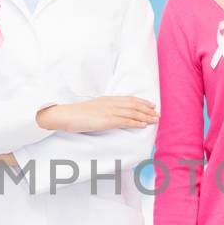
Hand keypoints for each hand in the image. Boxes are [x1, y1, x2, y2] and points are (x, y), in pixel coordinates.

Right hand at [36, 97, 158, 132]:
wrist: (66, 115)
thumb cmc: (76, 114)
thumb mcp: (92, 109)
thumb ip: (103, 110)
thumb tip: (109, 116)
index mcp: (107, 99)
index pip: (129, 99)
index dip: (141, 101)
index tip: (151, 104)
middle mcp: (110, 103)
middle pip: (133, 105)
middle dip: (147, 109)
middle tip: (157, 114)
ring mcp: (109, 111)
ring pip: (132, 113)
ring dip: (145, 116)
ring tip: (155, 120)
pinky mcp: (106, 120)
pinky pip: (125, 121)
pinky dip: (136, 123)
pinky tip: (143, 125)